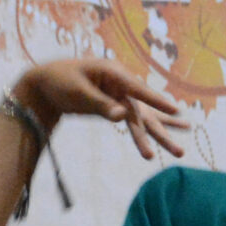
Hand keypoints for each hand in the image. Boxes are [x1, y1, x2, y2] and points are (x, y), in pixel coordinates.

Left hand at [13, 58, 189, 161]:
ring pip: (142, 120)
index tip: (174, 110)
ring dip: (159, 136)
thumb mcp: (79, 93)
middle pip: (144, 111)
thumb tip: (122, 117)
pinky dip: (150, 129)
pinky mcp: (117, 106)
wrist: (46, 83)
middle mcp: (122, 84)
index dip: (156, 101)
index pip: (138, 89)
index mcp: (113, 73)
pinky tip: (175, 129)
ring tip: (180, 153)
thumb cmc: (60, 82)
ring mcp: (121, 96)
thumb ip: (101, 105)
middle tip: (179, 153)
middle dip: (161, 133)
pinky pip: (136, 121)